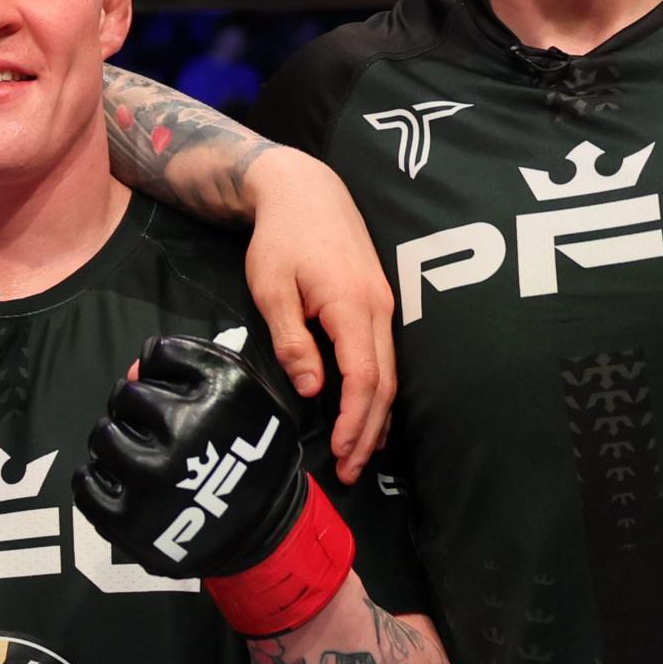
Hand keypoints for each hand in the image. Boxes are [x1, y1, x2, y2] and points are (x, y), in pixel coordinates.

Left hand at [77, 332, 354, 637]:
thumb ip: (199, 369)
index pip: (162, 352)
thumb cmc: (254, 458)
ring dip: (114, 438)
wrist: (266, 532)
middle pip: (127, 393)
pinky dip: (93, 477)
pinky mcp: (129, 517)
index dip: (160, 367)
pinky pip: (86, 484)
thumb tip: (135, 367)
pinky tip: (113, 477)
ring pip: (103, 434)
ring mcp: (153, 475)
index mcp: (222, 392)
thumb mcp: (250, 400)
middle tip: (149, 426)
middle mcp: (186, 429)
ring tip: (134, 451)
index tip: (168, 386)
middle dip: (135, 405)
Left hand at [231, 146, 393, 479]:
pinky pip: (386, 357)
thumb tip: (313, 389)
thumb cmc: (281, 238)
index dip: (356, 420)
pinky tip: (366, 416)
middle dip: (369, 432)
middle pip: (385, 384)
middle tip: (349, 472)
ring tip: (358, 456)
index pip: (364, 377)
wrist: (305, 191)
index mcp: (352, 306)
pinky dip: (378, 393)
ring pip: (390, 373)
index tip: (341, 452)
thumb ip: (292, 339)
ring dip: (376, 417)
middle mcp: (379, 309)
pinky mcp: (378, 303)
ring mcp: (384, 305)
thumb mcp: (272, 288)